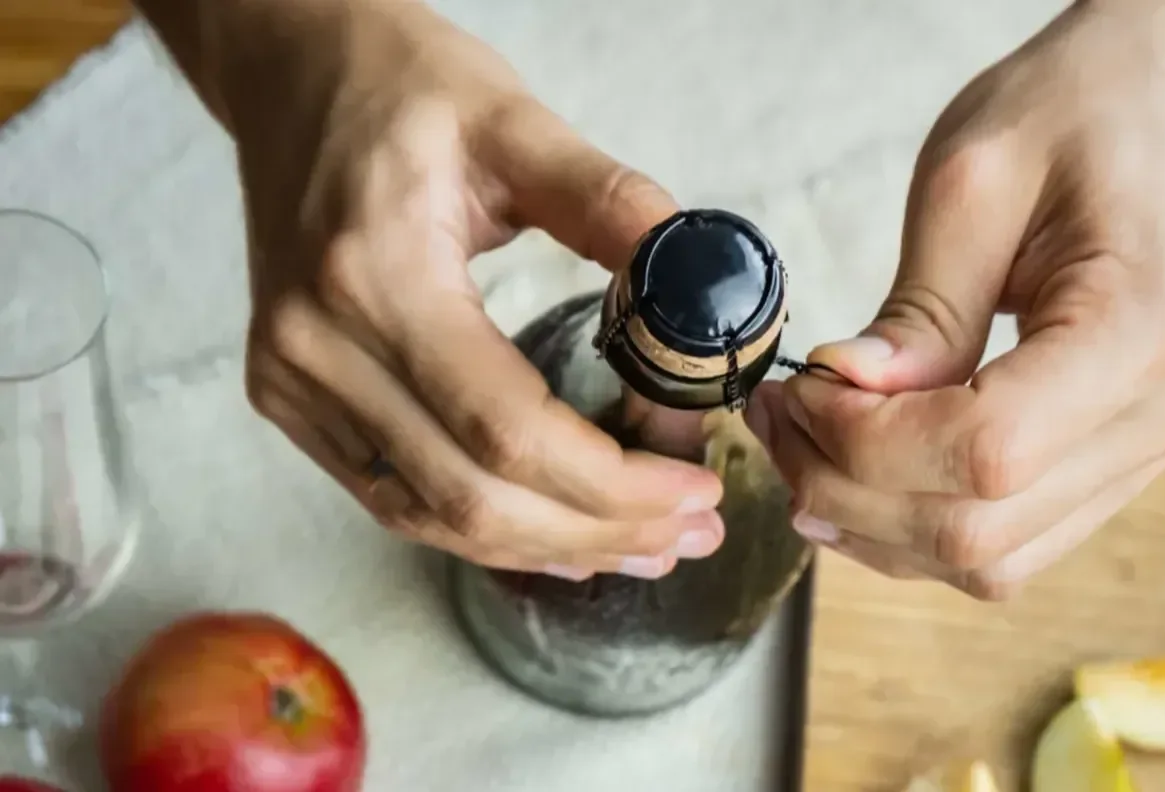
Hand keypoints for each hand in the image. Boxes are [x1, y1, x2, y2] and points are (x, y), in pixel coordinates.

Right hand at [162, 1, 725, 579]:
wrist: (292, 77)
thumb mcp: (514, 121)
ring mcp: (291, 383)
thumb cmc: (400, 87)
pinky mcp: (290, 398)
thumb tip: (703, 283)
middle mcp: (317, 347)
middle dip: (596, 531)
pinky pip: (396, 497)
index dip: (611, 485)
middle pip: (472, 495)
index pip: (507, 428)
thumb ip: (608, 202)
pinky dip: (483, 530)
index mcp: (374, 274)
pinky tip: (557, 538)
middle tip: (693, 531)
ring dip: (548, 548)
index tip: (695, 492)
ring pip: (432, 516)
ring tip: (646, 546)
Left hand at [747, 0, 1164, 598]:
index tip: (798, 389)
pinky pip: (1008, 541)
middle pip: (979, 528)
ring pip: (989, 559)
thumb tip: (844, 396)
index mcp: (1147, 328)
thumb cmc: (1073, 112)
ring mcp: (1151, 447)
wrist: (1153, 103)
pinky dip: (915, 524)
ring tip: (803, 442)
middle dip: (846, 488)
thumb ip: (915, 310)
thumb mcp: (970, 181)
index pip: (986, 451)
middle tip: (778, 417)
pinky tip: (859, 470)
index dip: (865, 443)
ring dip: (872, 520)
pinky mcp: (1119, 459)